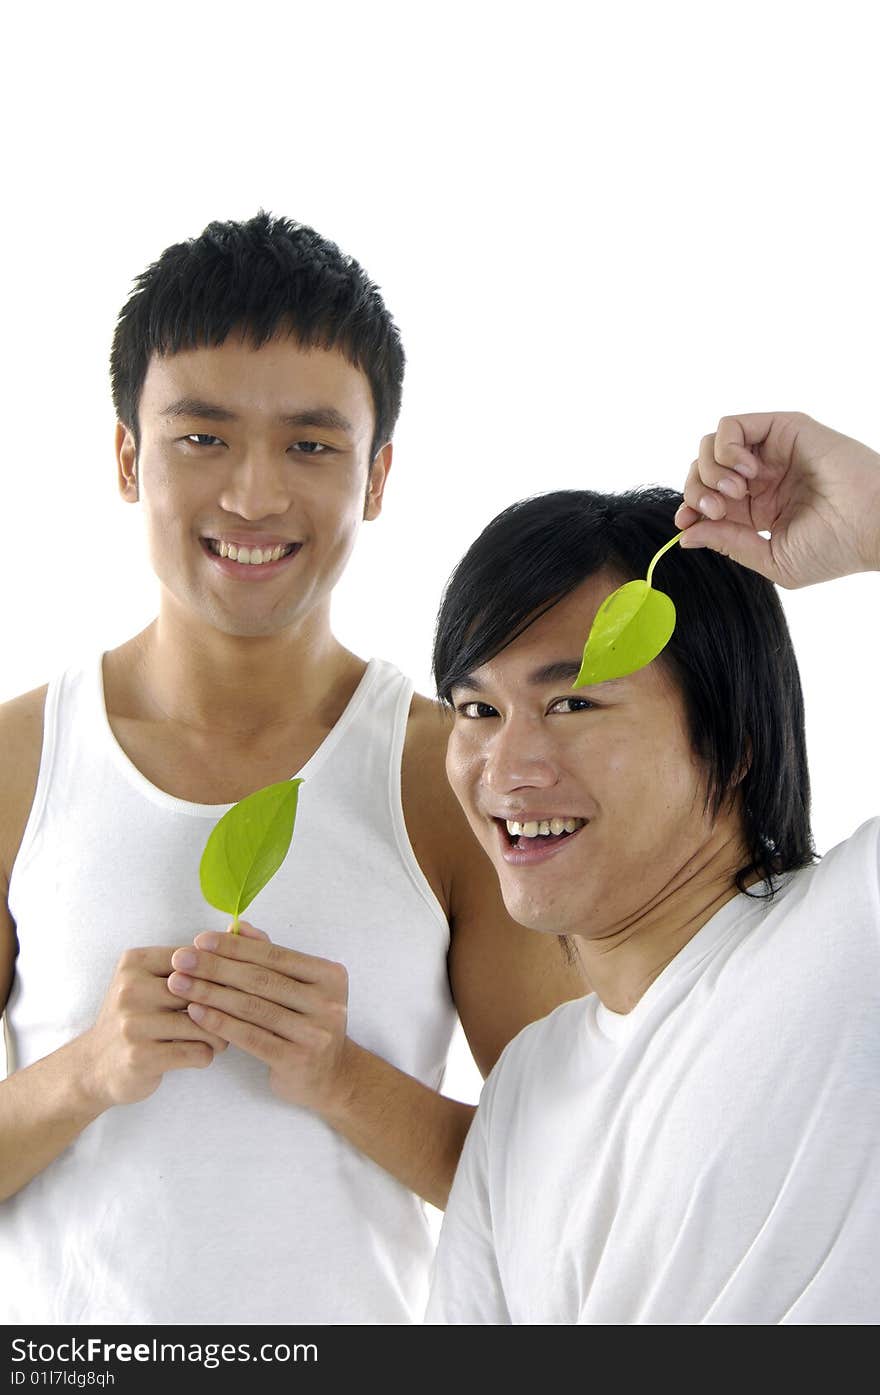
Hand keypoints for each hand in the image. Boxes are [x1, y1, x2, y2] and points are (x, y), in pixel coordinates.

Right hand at [77, 947, 229, 1108]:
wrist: (93, 1066)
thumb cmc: (133, 1019)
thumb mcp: (146, 981)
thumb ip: (183, 965)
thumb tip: (237, 937)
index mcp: (134, 963)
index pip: (194, 959)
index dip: (219, 974)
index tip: (230, 987)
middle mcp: (131, 989)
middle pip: (200, 990)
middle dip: (224, 1006)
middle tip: (233, 1017)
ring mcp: (133, 1024)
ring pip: (203, 1023)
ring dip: (219, 1035)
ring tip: (220, 1039)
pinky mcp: (141, 1056)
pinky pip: (196, 1051)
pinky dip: (206, 1054)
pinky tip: (201, 1054)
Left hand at [167, 924, 351, 1115]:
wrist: (332, 1076)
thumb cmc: (306, 1023)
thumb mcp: (299, 986)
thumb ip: (271, 956)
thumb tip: (239, 927)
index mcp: (329, 976)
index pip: (274, 955)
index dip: (234, 946)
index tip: (199, 940)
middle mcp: (326, 1002)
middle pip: (260, 980)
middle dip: (215, 967)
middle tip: (181, 959)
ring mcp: (313, 1033)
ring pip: (252, 1007)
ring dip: (210, 992)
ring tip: (178, 983)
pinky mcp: (296, 1060)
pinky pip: (250, 1036)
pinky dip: (219, 1022)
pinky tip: (195, 1012)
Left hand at [674, 411, 879, 586]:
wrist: (872, 526)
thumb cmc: (834, 548)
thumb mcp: (772, 558)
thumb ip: (729, 543)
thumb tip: (685, 535)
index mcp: (757, 509)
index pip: (705, 500)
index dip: (689, 509)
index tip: (685, 522)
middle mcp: (760, 478)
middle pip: (701, 471)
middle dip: (696, 492)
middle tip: (718, 509)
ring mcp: (769, 452)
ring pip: (710, 446)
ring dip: (710, 470)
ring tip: (736, 492)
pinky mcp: (781, 429)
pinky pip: (731, 426)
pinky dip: (726, 448)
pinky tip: (747, 472)